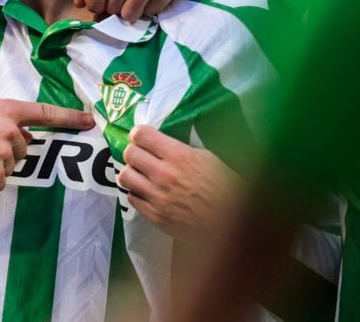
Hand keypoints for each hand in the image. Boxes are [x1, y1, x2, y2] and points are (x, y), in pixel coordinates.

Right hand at [0, 99, 95, 192]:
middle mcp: (9, 128)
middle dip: (4, 151)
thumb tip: (28, 137)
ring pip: (11, 166)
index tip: (90, 120)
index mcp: (4, 108)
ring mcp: (4, 151)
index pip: (44, 112)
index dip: (69, 117)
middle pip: (24, 148)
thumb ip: (3, 121)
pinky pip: (0, 182)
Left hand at [118, 125, 241, 242]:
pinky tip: (148, 193)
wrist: (234, 225)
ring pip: (125, 176)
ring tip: (142, 175)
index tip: (143, 138)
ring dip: (132, 173)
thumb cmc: (228, 188)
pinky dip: (138, 193)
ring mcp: (157, 197)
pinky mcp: (155, 216)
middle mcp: (164, 174)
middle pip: (129, 153)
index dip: (140, 134)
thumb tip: (159, 142)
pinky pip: (132, 198)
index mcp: (179, 156)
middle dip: (134, 152)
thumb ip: (180, 150)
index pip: (141, 134)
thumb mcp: (208, 159)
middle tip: (141, 156)